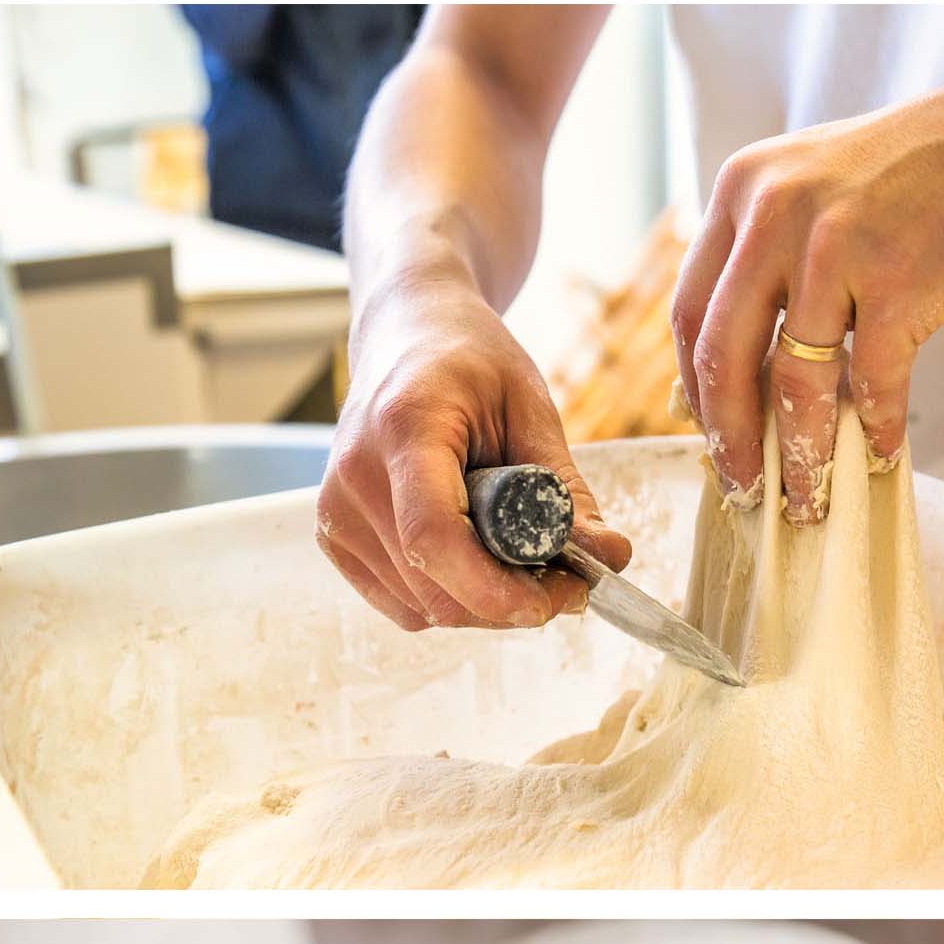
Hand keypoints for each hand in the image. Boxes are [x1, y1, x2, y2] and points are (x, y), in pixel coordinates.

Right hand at [319, 275, 630, 632]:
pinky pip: (404, 605)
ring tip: (525, 564)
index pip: (433, 536)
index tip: (557, 598)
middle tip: (568, 583)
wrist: (404, 334)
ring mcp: (335, 511)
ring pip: (423, 608)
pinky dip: (452, 601)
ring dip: (486, 606)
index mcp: (404, 429)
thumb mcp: (529, 407)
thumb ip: (566, 489)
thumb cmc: (469, 360)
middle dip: (510, 603)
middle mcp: (354, 475)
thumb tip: (610, 556)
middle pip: (433, 587)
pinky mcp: (334, 536)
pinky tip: (480, 564)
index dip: (496, 588)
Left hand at [668, 19, 943, 525]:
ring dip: (801, 455)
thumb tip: (733, 369)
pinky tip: (879, 450)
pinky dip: (874, 428)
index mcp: (742, 191)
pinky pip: (872, 382)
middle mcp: (774, 214)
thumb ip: (766, 256)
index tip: (710, 436)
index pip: (690, 310)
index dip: (693, 388)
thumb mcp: (813, 187)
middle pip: (722, 355)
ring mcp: (835, 248)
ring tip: (810, 496)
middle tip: (745, 489)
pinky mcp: (898, 283)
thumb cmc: (918, 176)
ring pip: (793, 383)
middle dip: (729, 439)